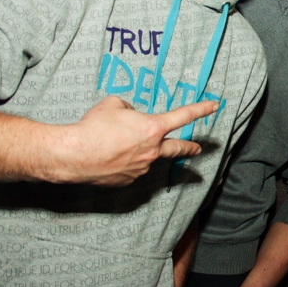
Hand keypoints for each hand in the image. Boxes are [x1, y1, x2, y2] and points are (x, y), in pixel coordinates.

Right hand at [48, 96, 218, 185]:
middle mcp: (152, 150)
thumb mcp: (113, 105)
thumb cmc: (93, 126)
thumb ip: (128, 109)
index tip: (214, 106)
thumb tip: (130, 115)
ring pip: (147, 157)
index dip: (201, 109)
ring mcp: (141, 168)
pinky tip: (108, 158)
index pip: (184, 116)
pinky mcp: (127, 181)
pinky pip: (130, 169)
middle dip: (190, 148)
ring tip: (117, 145)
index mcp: (153, 128)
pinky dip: (123, 163)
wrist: (72, 154)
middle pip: (178, 149)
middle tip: (198, 149)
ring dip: (139, 152)